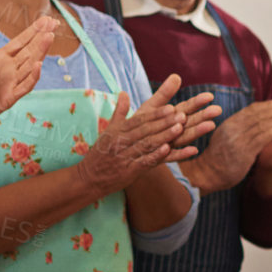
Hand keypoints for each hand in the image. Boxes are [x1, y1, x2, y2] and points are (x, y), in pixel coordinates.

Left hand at [0, 17, 56, 155]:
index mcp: (2, 59)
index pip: (22, 41)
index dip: (34, 30)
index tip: (47, 19)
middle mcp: (11, 69)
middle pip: (30, 50)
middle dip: (42, 37)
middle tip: (54, 23)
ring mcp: (12, 83)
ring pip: (30, 65)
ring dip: (40, 51)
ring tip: (49, 37)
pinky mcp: (10, 98)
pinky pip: (24, 86)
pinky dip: (32, 77)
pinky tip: (37, 65)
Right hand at [74, 76, 218, 195]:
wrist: (89, 178)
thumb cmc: (101, 152)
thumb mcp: (108, 130)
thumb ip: (119, 112)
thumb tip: (124, 92)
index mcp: (117, 131)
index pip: (139, 120)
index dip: (156, 114)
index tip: (171, 107)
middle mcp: (120, 142)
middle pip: (145, 130)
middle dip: (165, 122)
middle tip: (182, 115)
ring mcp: (124, 157)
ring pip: (147, 144)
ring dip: (164, 136)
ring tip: (181, 128)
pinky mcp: (128, 171)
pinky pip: (144, 162)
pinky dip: (156, 155)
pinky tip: (169, 149)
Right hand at [178, 97, 271, 193]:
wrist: (208, 174)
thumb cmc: (220, 157)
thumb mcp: (226, 136)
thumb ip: (239, 126)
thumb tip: (254, 117)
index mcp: (230, 122)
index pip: (252, 109)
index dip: (269, 105)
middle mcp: (233, 128)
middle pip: (259, 115)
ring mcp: (237, 140)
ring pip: (262, 125)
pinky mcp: (243, 153)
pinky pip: (260, 139)